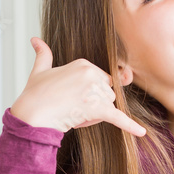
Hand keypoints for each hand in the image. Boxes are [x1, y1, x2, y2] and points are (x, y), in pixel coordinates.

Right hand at [11, 37, 146, 136]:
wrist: (31, 115)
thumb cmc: (34, 95)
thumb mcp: (39, 70)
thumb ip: (43, 54)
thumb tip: (35, 40)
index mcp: (83, 64)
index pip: (100, 79)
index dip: (88, 92)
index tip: (71, 97)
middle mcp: (92, 74)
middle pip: (107, 92)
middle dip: (95, 103)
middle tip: (72, 108)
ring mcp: (95, 91)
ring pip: (109, 105)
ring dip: (96, 114)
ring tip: (74, 115)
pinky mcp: (98, 109)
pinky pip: (119, 118)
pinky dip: (131, 126)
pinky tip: (141, 133)